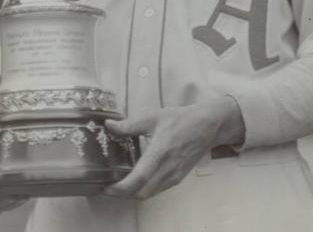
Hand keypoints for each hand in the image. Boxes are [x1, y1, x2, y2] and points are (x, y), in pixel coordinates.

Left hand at [103, 97, 244, 200]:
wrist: (207, 125)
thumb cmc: (180, 119)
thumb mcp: (153, 117)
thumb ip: (129, 125)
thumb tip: (108, 125)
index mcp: (160, 151)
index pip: (138, 179)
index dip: (120, 188)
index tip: (106, 186)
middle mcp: (168, 168)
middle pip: (141, 193)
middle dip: (122, 194)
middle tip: (108, 186)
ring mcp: (174, 175)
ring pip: (149, 194)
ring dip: (132, 194)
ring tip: (119, 185)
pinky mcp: (178, 178)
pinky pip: (157, 190)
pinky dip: (144, 190)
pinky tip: (136, 180)